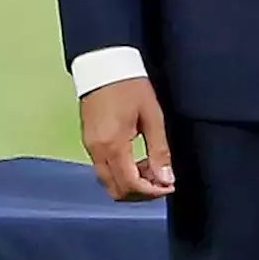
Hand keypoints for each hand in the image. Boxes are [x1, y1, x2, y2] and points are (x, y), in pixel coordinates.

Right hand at [80, 77, 174, 201]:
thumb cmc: (131, 86)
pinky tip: (138, 162)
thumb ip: (159, 150)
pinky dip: (122, 174)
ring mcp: (90, 149)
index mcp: (113, 145)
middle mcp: (97, 152)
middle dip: (141, 193)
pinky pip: (104, 171)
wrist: (105, 66)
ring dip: (131, 184)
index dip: (151, 192)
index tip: (169, 186)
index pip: (130, 185)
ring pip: (109, 183)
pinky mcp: (89, 143)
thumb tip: (167, 178)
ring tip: (153, 169)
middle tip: (163, 181)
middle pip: (116, 190)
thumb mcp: (153, 116)